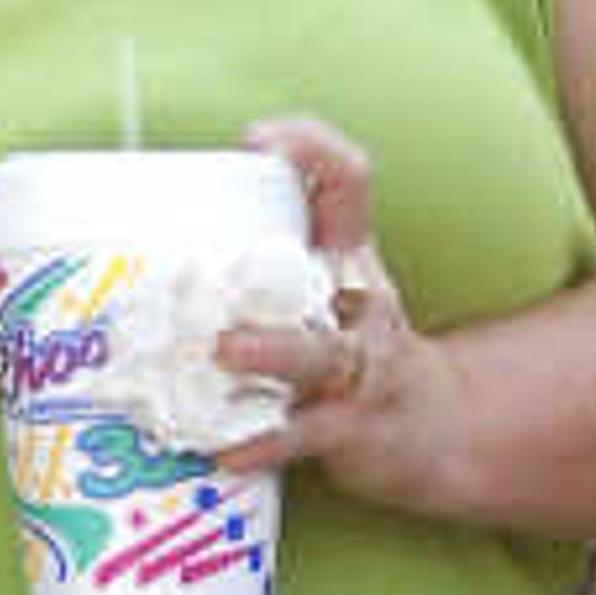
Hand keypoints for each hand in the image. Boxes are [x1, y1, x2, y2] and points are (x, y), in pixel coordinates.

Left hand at [209, 111, 474, 519]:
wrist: (437, 430)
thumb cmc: (358, 353)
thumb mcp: (330, 296)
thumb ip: (261, 268)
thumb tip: (158, 252)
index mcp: (351, 260)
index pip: (346, 180)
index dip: (310, 149)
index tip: (255, 140)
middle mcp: (360, 305)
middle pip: (336, 260)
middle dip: (281, 248)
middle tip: (220, 249)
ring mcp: (362, 366)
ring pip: (319, 354)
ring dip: (271, 351)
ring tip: (225, 352)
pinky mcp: (355, 427)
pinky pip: (306, 435)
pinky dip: (265, 444)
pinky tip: (228, 453)